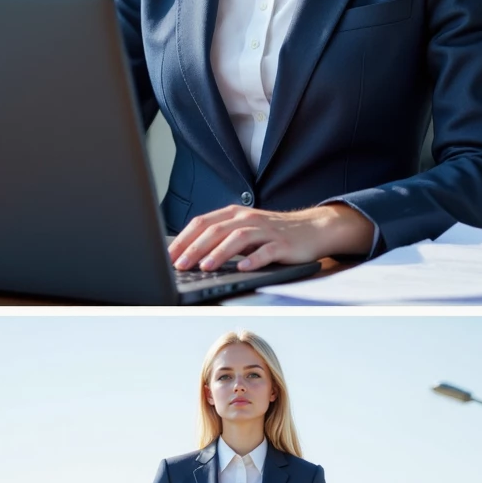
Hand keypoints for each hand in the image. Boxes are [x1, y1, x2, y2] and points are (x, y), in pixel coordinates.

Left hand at [169, 203, 373, 273]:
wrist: (313, 228)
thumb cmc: (273, 232)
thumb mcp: (244, 230)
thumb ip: (221, 237)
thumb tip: (190, 254)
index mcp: (234, 214)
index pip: (202, 223)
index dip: (184, 238)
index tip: (168, 254)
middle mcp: (248, 218)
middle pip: (216, 230)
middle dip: (195, 248)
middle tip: (180, 264)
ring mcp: (266, 230)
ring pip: (238, 238)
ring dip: (219, 253)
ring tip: (205, 267)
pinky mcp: (283, 244)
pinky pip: (266, 251)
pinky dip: (253, 259)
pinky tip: (242, 268)